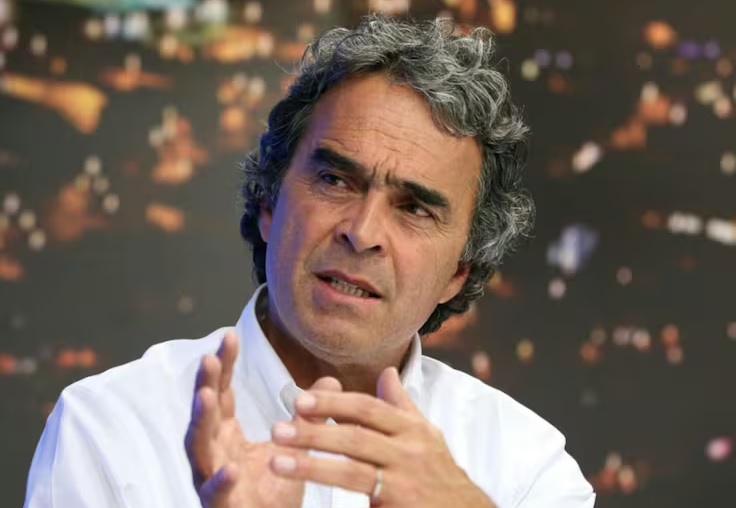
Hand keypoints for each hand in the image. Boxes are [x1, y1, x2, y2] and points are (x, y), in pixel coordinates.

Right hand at [185, 331, 341, 507]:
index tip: (229, 335)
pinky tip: (232, 468)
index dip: (223, 367)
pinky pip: (216, 495)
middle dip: (204, 385)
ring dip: (201, 422)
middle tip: (209, 357)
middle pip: (204, 415)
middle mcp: (215, 454)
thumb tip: (331, 379)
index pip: (222, 395)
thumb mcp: (295, 447)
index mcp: (227, 437)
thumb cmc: (275, 492)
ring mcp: (213, 480)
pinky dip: (221, 482)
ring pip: (199, 449)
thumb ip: (308, 416)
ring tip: (206, 396)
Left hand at [268, 367, 495, 507]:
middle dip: (314, 431)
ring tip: (277, 461)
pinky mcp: (398, 505)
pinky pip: (359, 496)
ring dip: (311, 464)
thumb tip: (386, 372)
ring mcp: (405, 480)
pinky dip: (331, 491)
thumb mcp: (424, 435)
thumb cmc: (438, 473)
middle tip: (277, 429)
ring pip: (352, 469)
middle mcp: (409, 450)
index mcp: (412, 428)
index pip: (367, 408)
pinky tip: (306, 493)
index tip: (300, 399)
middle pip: (355, 436)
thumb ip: (400, 405)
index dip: (332, 402)